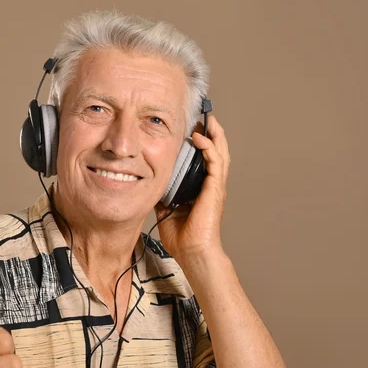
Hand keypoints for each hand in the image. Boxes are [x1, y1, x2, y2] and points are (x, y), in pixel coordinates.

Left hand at [155, 115, 230, 263]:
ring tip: (208, 119)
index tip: (192, 127)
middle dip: (211, 132)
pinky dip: (208, 147)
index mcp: (201, 187)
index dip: (201, 142)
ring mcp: (215, 186)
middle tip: (203, 116)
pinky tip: (199, 137)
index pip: (204, 158)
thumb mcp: (165, 207)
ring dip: (214, 134)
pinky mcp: (215, 189)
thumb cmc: (182, 236)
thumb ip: (161, 192)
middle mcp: (211, 184)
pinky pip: (215, 162)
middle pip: (216, 151)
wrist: (191, 251)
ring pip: (220, 152)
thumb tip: (147, 181)